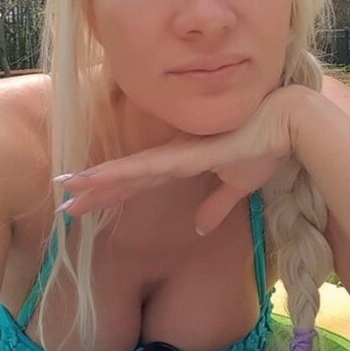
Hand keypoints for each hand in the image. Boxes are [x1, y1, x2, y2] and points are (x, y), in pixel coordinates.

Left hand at [56, 85, 307, 233]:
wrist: (287, 123)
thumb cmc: (264, 146)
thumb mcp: (239, 186)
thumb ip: (216, 206)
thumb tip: (199, 227)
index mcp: (183, 162)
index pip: (139, 181)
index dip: (112, 192)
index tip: (84, 202)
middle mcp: (174, 156)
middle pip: (126, 177)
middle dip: (94, 190)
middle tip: (62, 201)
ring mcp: (179, 154)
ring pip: (129, 171)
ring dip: (97, 182)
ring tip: (66, 191)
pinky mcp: (189, 155)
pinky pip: (148, 167)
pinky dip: (121, 173)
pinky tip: (99, 179)